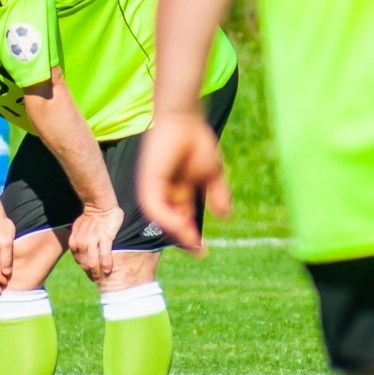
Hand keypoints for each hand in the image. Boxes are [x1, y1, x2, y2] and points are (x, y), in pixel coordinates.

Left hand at [67, 204, 123, 281]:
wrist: (100, 205)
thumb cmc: (90, 217)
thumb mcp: (78, 228)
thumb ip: (78, 239)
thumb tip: (80, 249)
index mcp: (74, 242)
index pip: (79, 261)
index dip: (84, 268)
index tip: (90, 272)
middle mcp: (82, 243)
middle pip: (85, 264)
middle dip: (91, 274)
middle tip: (96, 279)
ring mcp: (93, 241)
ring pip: (94, 263)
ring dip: (98, 273)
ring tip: (102, 277)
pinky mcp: (105, 238)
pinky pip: (105, 256)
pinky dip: (106, 265)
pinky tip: (108, 271)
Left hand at [136, 112, 229, 254]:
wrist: (185, 121)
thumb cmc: (197, 142)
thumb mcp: (212, 174)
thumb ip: (218, 195)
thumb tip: (226, 217)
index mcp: (178, 191)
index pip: (183, 218)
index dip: (193, 235)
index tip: (203, 251)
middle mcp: (164, 192)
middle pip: (173, 222)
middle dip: (185, 238)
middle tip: (199, 253)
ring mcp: (155, 188)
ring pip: (163, 219)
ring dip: (177, 232)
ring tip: (192, 243)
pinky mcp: (148, 183)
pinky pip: (155, 208)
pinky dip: (167, 218)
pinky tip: (181, 225)